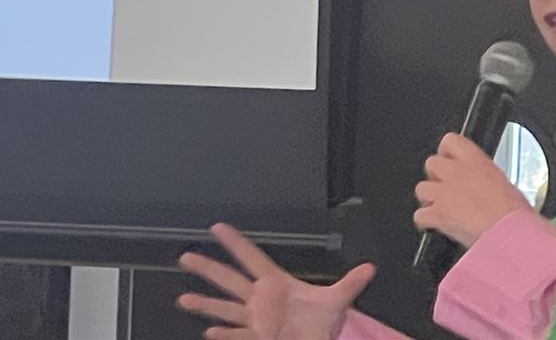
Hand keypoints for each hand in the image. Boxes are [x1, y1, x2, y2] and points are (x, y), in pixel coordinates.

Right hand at [177, 223, 376, 339]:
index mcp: (276, 282)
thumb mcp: (338, 301)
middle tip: (186, 257)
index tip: (218, 227)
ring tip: (184, 300)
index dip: (236, 243)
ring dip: (206, 305)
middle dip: (208, 268)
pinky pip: (237, 336)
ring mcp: (256, 319)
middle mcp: (260, 298)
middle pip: (230, 279)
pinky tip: (209, 332)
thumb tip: (370, 268)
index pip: (252, 258)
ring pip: (225, 309)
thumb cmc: (323, 321)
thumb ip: (351, 283)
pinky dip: (224, 335)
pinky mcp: (258, 337)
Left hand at [412, 132, 533, 247]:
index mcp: (475, 161)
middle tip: (447, 189)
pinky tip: (435, 226)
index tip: (450, 160)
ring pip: (421, 188)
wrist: (512, 235)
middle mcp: (455, 172)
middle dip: (436, 176)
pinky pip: (420, 215)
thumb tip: (486, 187)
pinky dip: (426, 222)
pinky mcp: (437, 214)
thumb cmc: (516, 215)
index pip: (451, 141)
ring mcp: (443, 193)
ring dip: (429, 199)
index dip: (447, 151)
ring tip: (441, 209)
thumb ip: (487, 179)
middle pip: (431, 163)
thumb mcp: (506, 186)